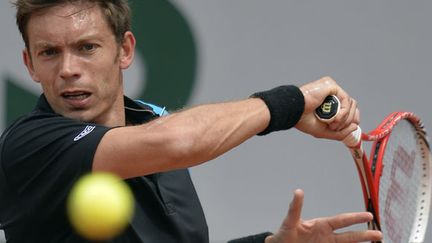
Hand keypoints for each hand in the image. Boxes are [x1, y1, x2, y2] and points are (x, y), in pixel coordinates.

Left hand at [265, 189, 381, 242]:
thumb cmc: (284, 235)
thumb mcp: (289, 222)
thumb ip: (295, 209)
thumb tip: (298, 192)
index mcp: (321, 225)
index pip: (341, 221)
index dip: (355, 218)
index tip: (369, 216)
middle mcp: (326, 237)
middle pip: (349, 237)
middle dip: (364, 235)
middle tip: (379, 234)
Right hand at [295, 76, 359, 139]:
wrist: (294, 112)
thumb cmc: (303, 120)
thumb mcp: (324, 131)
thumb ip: (340, 132)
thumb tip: (356, 126)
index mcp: (329, 102)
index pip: (348, 107)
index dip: (353, 117)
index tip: (352, 126)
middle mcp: (331, 94)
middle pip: (352, 105)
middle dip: (349, 120)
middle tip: (335, 127)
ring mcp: (332, 89)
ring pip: (350, 103)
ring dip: (345, 118)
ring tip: (332, 123)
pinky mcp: (331, 86)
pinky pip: (346, 99)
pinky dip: (343, 112)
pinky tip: (335, 118)